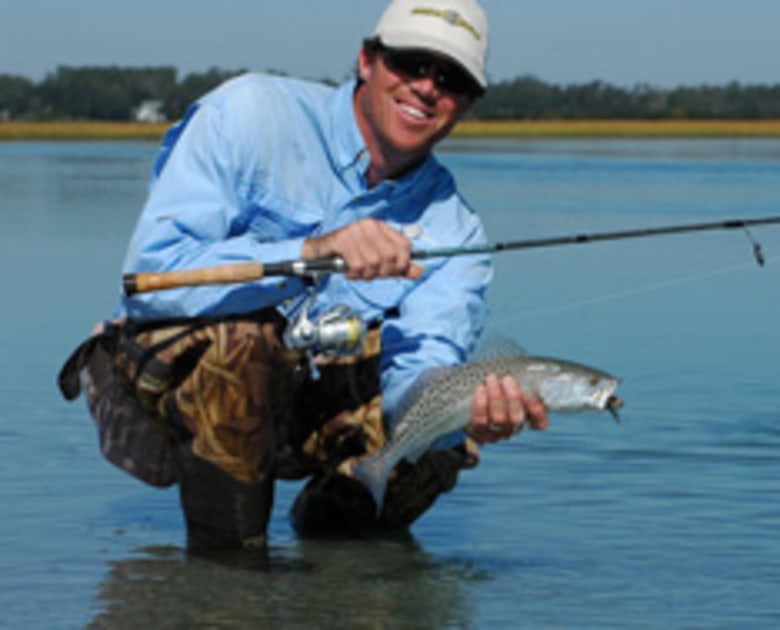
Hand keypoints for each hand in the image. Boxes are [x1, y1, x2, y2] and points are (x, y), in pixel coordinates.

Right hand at [302, 218, 424, 280]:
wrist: (319, 252)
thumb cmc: (350, 255)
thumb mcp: (377, 261)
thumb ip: (398, 266)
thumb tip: (420, 272)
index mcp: (381, 227)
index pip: (405, 246)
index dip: (402, 265)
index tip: (391, 273)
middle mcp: (369, 225)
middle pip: (390, 257)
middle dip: (382, 272)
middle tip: (370, 274)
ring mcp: (355, 231)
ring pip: (373, 263)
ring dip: (365, 274)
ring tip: (357, 272)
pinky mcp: (341, 240)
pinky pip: (357, 264)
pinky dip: (354, 274)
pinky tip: (348, 271)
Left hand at [466, 374, 548, 443]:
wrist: (467, 410)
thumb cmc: (495, 392)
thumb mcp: (508, 387)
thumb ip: (518, 383)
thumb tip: (526, 369)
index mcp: (525, 420)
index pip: (539, 422)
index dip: (538, 411)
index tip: (533, 394)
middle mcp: (512, 428)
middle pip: (516, 419)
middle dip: (513, 398)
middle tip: (508, 379)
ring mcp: (495, 433)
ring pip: (499, 419)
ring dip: (496, 397)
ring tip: (492, 378)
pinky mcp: (479, 432)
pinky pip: (480, 420)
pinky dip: (481, 404)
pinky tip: (480, 388)